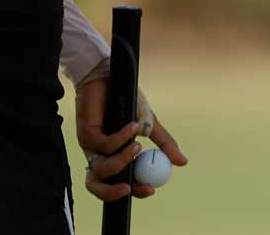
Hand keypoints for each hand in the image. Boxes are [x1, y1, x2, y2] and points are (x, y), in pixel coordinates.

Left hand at [76, 76, 189, 200]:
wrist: (110, 76)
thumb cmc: (127, 101)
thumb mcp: (149, 124)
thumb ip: (163, 144)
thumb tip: (183, 162)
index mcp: (114, 157)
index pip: (119, 184)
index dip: (134, 191)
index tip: (151, 189)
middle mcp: (100, 155)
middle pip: (98, 186)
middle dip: (113, 193)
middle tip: (132, 187)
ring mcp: (91, 146)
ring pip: (101, 169)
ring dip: (122, 161)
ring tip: (138, 146)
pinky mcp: (85, 134)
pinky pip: (104, 145)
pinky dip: (121, 138)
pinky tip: (132, 126)